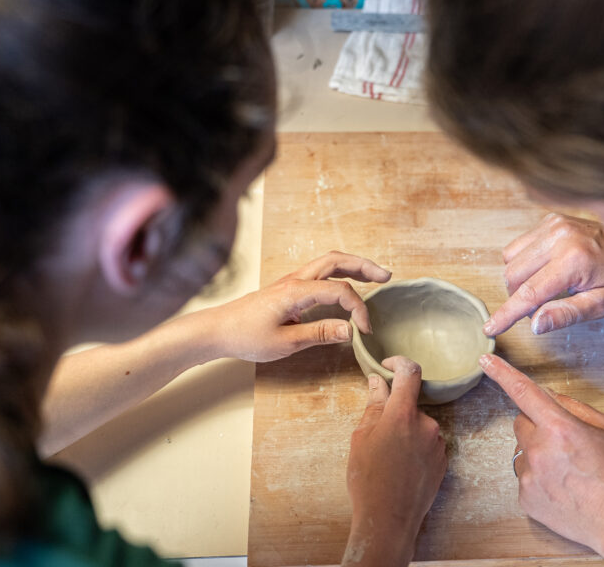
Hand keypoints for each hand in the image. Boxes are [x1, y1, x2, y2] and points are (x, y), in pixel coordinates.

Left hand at [209, 251, 390, 361]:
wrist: (217, 329)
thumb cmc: (245, 337)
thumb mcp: (285, 342)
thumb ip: (320, 333)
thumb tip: (350, 330)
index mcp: (296, 291)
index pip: (339, 292)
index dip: (358, 310)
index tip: (364, 331)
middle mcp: (295, 280)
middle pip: (336, 261)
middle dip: (364, 266)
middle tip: (386, 276)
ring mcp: (291, 281)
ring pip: (328, 263)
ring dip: (353, 266)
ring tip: (375, 276)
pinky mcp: (288, 288)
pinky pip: (320, 273)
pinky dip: (339, 274)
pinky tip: (348, 285)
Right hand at [344, 357, 446, 566]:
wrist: (388, 520)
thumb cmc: (368, 479)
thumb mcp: (361, 438)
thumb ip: (373, 406)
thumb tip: (378, 382)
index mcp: (402, 415)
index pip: (409, 373)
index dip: (399, 363)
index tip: (388, 365)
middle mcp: (426, 424)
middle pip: (411, 406)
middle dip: (395, 414)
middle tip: (376, 436)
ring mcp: (438, 443)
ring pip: (419, 426)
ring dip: (406, 433)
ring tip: (388, 458)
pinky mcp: (443, 461)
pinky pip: (428, 444)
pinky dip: (415, 448)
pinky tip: (401, 468)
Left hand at [480, 353, 603, 554]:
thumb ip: (573, 407)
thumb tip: (549, 397)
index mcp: (559, 428)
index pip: (523, 392)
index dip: (501, 373)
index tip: (485, 360)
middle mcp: (538, 451)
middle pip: (521, 423)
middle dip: (538, 425)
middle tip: (565, 442)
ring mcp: (529, 477)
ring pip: (522, 451)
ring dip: (538, 453)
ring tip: (568, 470)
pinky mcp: (525, 499)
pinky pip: (525, 476)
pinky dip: (539, 477)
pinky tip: (562, 487)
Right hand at [485, 213, 603, 335]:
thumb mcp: (601, 305)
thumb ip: (566, 315)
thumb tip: (535, 324)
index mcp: (573, 261)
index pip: (528, 293)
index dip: (506, 314)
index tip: (490, 328)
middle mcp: (560, 237)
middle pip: (512, 275)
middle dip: (517, 297)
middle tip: (540, 307)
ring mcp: (554, 224)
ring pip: (510, 259)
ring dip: (518, 279)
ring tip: (544, 287)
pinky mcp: (551, 219)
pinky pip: (519, 245)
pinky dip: (524, 261)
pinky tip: (544, 268)